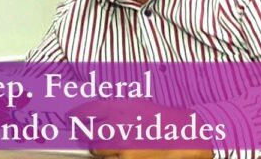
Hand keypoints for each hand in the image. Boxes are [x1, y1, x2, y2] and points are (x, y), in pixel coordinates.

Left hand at [71, 100, 211, 158]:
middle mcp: (117, 126)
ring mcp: (122, 147)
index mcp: (119, 107)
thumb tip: (90, 118)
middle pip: (89, 136)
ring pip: (98, 152)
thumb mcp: (136, 105)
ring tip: (123, 147)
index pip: (87, 111)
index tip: (71, 118)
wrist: (189, 137)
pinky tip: (128, 154)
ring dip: (105, 152)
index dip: (77, 115)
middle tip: (104, 138)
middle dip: (94, 138)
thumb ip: (113, 111)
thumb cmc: (163, 120)